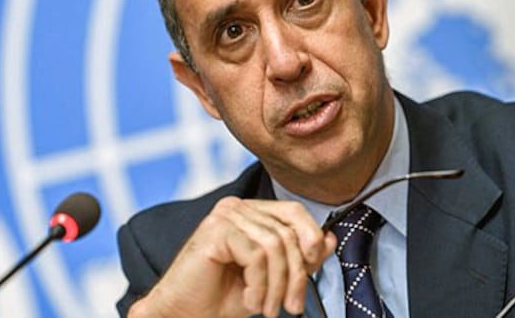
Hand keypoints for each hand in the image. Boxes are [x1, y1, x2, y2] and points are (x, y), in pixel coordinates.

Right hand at [128, 196, 335, 317]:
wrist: (185, 314)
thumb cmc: (223, 297)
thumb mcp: (272, 278)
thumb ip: (300, 257)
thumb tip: (329, 239)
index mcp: (250, 212)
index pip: (294, 212)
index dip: (311, 238)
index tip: (312, 270)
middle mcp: (237, 207)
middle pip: (288, 232)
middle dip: (296, 275)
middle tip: (291, 307)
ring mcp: (224, 216)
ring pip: (275, 246)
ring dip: (277, 286)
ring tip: (268, 309)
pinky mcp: (215, 230)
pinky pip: (256, 256)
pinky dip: (259, 285)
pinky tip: (249, 301)